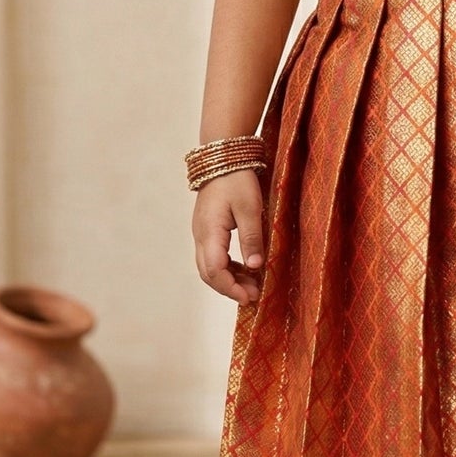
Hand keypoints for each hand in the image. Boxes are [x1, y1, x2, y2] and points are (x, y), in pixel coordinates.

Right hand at [192, 168, 268, 304]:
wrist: (223, 158)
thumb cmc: (237, 180)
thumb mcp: (250, 209)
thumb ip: (252, 239)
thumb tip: (255, 268)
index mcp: (209, 232)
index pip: (214, 270)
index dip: (230, 288)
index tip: (249, 297)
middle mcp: (200, 236)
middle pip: (208, 273)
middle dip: (229, 288)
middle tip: (253, 296)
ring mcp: (201, 233)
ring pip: (209, 266)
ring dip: (229, 279)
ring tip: (253, 286)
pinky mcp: (207, 230)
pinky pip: (213, 256)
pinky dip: (228, 267)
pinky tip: (245, 270)